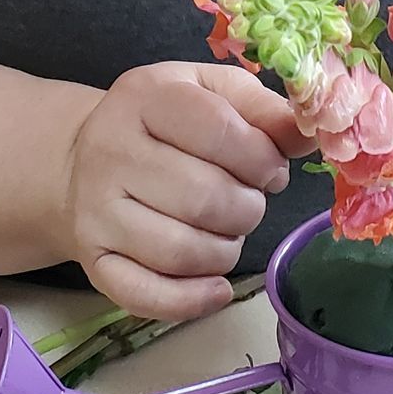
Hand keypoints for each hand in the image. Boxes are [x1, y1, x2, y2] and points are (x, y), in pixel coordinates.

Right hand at [61, 62, 305, 322]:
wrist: (84, 159)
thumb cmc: (165, 123)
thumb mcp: (212, 93)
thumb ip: (263, 109)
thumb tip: (309, 137)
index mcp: (144, 98)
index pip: (219, 131)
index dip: (262, 158)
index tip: (271, 168)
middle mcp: (110, 152)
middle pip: (203, 198)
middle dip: (247, 208)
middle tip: (250, 202)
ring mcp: (95, 211)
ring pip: (180, 251)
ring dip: (226, 250)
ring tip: (228, 231)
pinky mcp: (93, 260)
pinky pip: (146, 295)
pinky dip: (192, 300)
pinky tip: (217, 288)